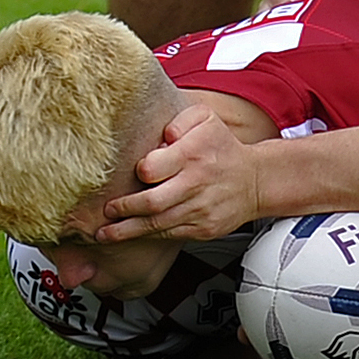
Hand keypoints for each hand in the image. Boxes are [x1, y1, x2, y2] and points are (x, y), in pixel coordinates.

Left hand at [99, 105, 259, 244]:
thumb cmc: (222, 148)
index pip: (153, 168)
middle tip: (106, 210)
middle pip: (151, 203)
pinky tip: (130, 237)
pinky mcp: (202, 229)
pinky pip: (169, 236)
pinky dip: (146, 238)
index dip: (138, 173)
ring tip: (104, 233)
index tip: (127, 174)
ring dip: (127, 231)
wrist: (254, 180)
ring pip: (157, 225)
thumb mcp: (205, 119)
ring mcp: (199, 209)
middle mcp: (196, 183)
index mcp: (193, 154)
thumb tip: (162, 135)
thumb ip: (180, 119)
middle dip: (123, 209)